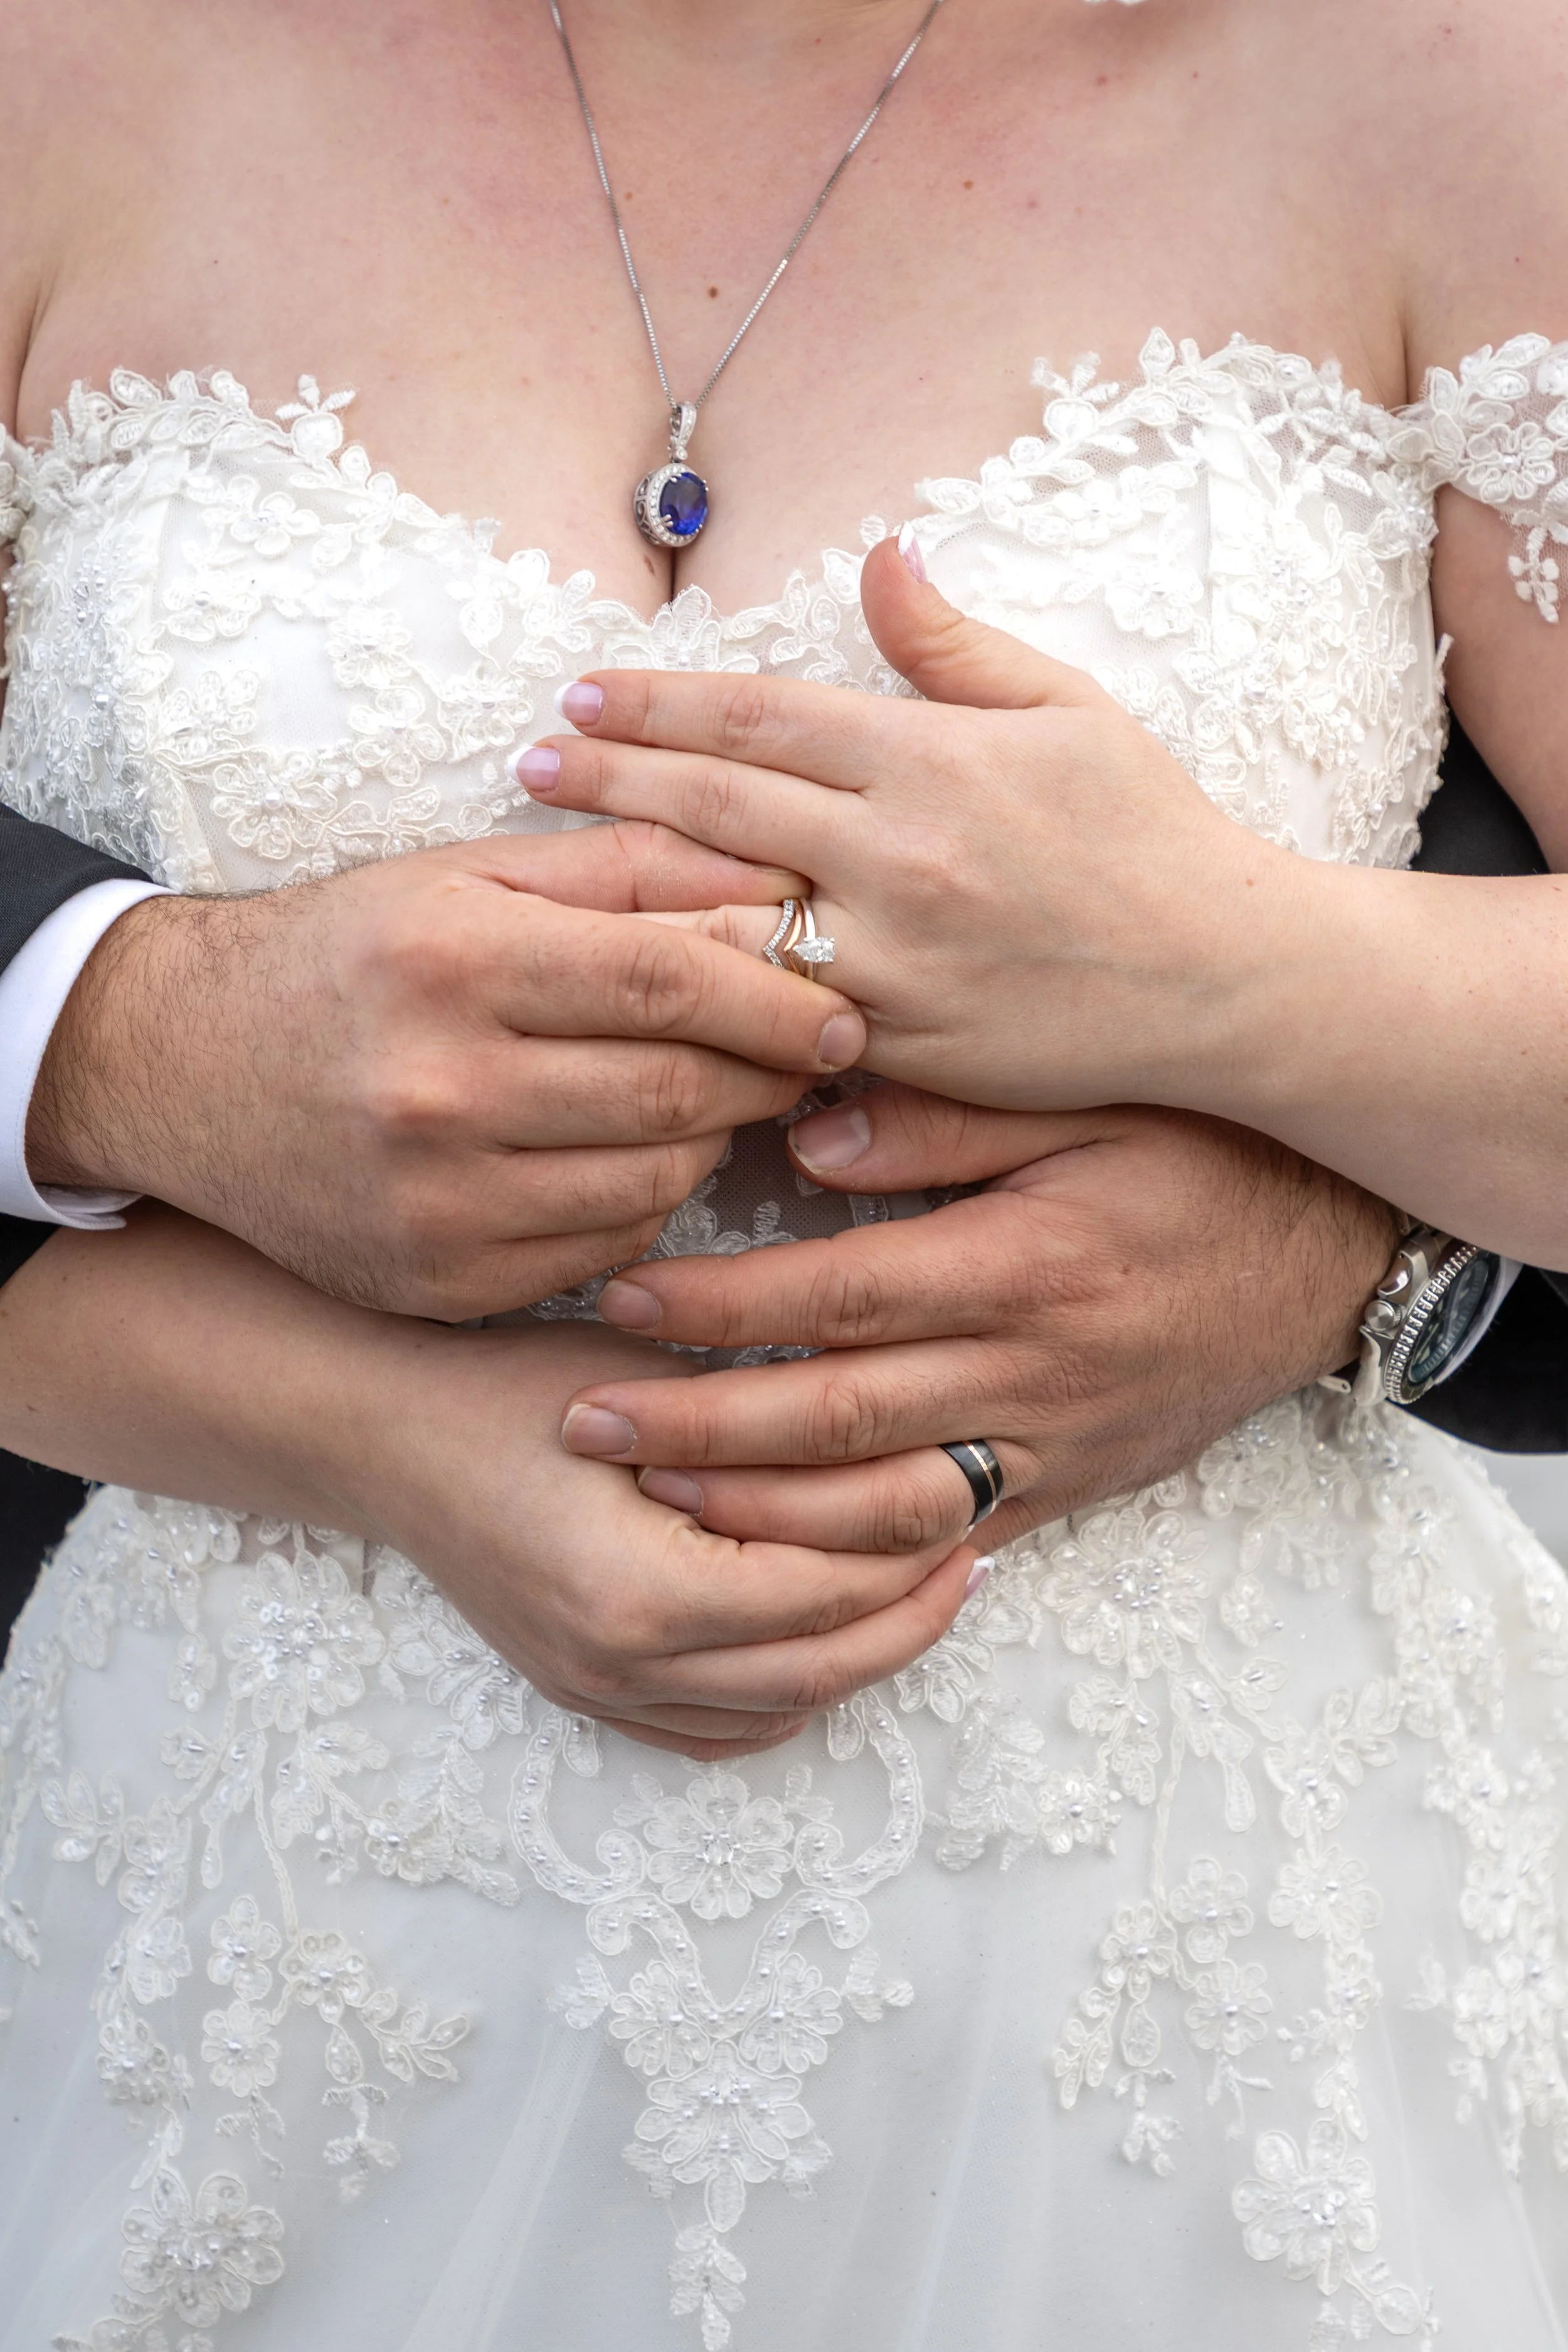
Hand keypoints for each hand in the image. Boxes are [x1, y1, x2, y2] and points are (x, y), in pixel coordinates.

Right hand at [0, 1208, 974, 1759]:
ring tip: (924, 1584)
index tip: (976, 1481)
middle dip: (919, 1609)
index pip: (834, 1588)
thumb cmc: (512, 1378)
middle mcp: (624, 1666)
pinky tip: (832, 1635)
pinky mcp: (586, 1694)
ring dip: (867, 1653)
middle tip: (978, 1545)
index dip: (921, 1539)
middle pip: (826, 1668)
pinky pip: (720, 1731)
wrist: (381, 1427)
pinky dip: (794, 1696)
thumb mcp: (656, 1382)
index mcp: (646, 1589)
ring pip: (783, 1711)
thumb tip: (917, 1443)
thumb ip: (779, 1427)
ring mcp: (600, 1694)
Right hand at [27, 825, 865, 1319]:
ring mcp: (435, 1201)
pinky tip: (623, 1158)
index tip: (843, 1011)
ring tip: (706, 1097)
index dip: (777, 998)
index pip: (664, 981)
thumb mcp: (471, 877)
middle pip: (674, 1092)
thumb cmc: (352, 955)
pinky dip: (642, 1205)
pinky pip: (603, 1248)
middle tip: (805, 1056)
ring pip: (654, 1183)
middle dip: (766, 1075)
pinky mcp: (439, 1280)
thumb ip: (630, 872)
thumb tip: (782, 886)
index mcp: (451, 959)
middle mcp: (436, 1088)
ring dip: (711, 1143)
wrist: (182, 1066)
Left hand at [519, 536, 1273, 1115]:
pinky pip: (779, 1014)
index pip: (760, 716)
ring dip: (628, 886)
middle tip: (529, 762)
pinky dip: (703, 993)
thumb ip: (957, 646)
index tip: (583, 690)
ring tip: (546, 872)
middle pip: (719, 803)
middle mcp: (901, 854)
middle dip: (611, 778)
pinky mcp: (905, 1040)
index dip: (659, 701)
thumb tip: (880, 556)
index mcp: (932, 759)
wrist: (1227, 977)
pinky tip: (635, 979)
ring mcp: (897, 956)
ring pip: (729, 914)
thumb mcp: (1069, 711)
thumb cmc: (1152, 835)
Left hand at [556, 1087, 1397, 1548]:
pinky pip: (957, 1541)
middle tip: (582, 1419)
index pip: (836, 1296)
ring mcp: (1056, 1441)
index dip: (718, 1306)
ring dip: (758, 1508)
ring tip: (650, 1492)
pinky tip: (777, 1554)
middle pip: (835, 1415)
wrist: (1334, 1255)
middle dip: (698, 1427)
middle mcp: (1033, 1369)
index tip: (620, 1295)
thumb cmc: (1205, 1154)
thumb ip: (949, 1116)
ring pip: (883, 1503)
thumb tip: (810, 1139)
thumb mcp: (1094, 1097)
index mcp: (1024, 1262)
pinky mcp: (1075, 1485)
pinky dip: (863, 1558)